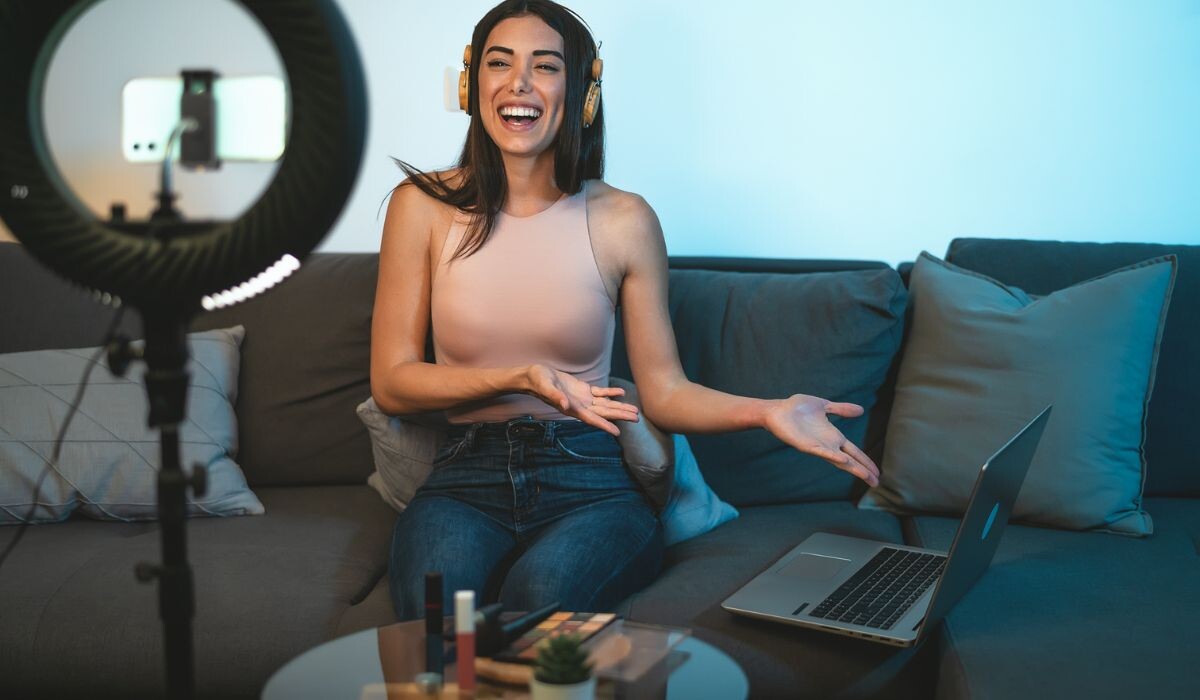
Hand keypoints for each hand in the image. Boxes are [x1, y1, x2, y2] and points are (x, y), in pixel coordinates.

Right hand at [524, 364, 639, 435]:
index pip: (591, 419)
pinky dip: (611, 393)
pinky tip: (621, 392)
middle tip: (637, 418)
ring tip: (634, 410)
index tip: (617, 432)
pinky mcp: (583, 390)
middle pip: (604, 413)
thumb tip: (565, 406)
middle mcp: (580, 406)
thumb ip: (555, 396)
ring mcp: (583, 399)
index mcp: (572, 408)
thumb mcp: (546, 387)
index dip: (604, 425)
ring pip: (605, 404)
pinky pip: (600, 392)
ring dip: (619, 407)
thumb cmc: (538, 382)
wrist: (534, 377)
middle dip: (620, 415)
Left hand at [762, 394, 879, 486]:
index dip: (866, 461)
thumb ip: (841, 410)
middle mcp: (827, 444)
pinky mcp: (806, 445)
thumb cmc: (798, 408)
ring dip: (852, 467)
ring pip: (839, 460)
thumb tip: (861, 410)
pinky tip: (843, 459)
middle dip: (863, 470)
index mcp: (833, 437)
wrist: (777, 410)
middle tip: (876, 483)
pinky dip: (833, 456)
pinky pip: (822, 452)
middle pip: (850, 460)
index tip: (877, 472)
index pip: (854, 452)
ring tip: (866, 476)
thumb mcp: (824, 406)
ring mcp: (817, 446)